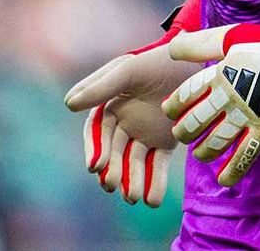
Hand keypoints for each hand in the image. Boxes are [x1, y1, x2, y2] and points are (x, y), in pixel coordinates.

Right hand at [65, 0, 201, 205]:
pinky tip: (153, 200)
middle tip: (113, 185)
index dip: (94, 149)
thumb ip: (101, 87)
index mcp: (111, 105)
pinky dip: (155, 183)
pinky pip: (157, 165)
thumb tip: (68, 104)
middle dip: (113, 170)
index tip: (95, 166)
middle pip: (114, 152)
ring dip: (132, 181)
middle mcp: (125, 122)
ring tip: (134, 197)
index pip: (97, 133)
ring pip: (134, 163)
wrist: (191, 61)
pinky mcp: (165, 141)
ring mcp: (145, 133)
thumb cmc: (156, 60)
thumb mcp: (128, 70)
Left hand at [161, 0, 259, 186]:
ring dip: (203, 151)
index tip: (170, 110)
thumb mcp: (230, 36)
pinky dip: (233, 170)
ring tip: (199, 152)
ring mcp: (249, 115)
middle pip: (196, 122)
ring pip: (216, 143)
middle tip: (182, 132)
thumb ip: (199, 44)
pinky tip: (223, 178)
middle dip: (184, 131)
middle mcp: (231, 97)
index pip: (186, 96)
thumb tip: (171, 48)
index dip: (173, 106)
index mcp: (220, 73)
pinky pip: (246, 155)